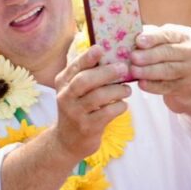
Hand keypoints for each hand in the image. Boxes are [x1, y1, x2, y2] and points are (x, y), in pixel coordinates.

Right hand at [52, 45, 132, 161]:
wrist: (68, 141)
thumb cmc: (78, 108)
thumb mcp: (75, 91)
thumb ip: (87, 74)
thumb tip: (112, 56)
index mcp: (63, 82)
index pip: (75, 66)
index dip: (88, 57)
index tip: (101, 48)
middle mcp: (65, 96)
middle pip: (85, 80)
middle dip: (106, 72)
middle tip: (123, 68)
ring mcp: (75, 113)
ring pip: (98, 97)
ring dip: (117, 90)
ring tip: (127, 89)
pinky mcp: (87, 127)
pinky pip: (107, 113)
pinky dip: (119, 106)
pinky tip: (123, 104)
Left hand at [128, 24, 190, 115]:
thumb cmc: (172, 55)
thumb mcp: (166, 42)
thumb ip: (150, 36)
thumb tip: (130, 35)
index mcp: (184, 36)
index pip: (168, 34)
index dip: (153, 38)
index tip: (139, 41)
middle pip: (169, 52)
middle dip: (149, 55)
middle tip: (133, 57)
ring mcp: (190, 71)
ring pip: (168, 70)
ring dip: (148, 71)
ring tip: (133, 71)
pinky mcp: (185, 88)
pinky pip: (167, 87)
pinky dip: (153, 86)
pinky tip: (141, 84)